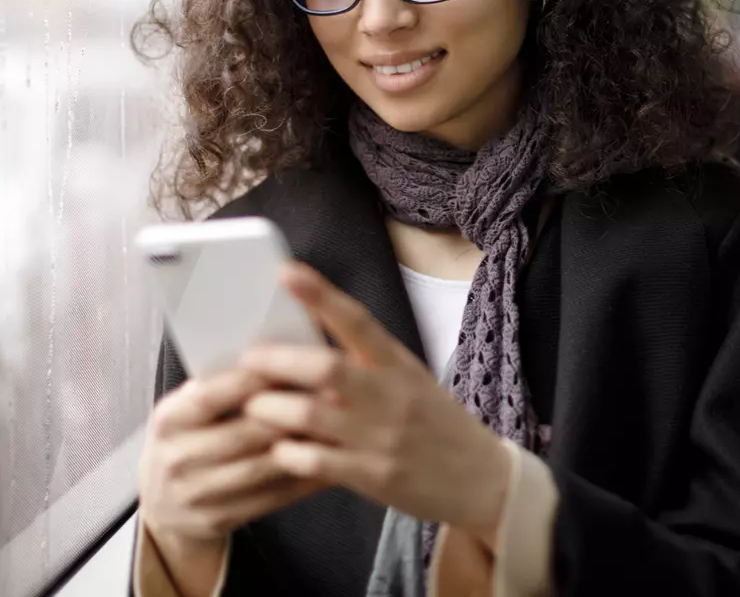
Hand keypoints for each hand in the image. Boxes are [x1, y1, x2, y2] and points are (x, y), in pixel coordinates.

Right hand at [138, 366, 326, 547]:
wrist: (162, 502)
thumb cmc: (186, 437)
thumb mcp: (186, 407)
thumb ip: (218, 385)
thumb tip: (271, 356)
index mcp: (168, 420)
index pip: (210, 396)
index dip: (249, 381)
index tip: (287, 363)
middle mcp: (178, 458)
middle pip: (243, 434)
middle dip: (290, 412)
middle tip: (330, 393)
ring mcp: (197, 494)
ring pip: (262, 467)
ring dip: (304, 445)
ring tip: (337, 423)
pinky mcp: (220, 519)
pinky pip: (272, 497)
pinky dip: (304, 478)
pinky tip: (330, 460)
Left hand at [240, 262, 510, 546]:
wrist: (480, 478)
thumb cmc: (436, 422)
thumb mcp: (410, 380)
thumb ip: (366, 362)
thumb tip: (307, 343)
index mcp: (398, 363)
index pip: (356, 320)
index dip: (320, 295)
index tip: (286, 272)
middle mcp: (390, 394)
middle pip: (325, 367)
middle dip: (277, 360)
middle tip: (248, 357)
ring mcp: (382, 437)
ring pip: (310, 414)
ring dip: (271, 408)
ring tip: (251, 405)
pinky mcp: (374, 476)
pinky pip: (316, 462)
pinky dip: (288, 453)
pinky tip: (279, 449)